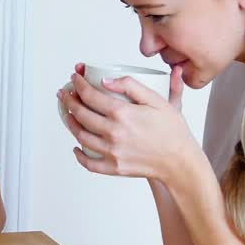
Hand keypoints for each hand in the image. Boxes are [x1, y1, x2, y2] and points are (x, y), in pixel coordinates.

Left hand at [59, 63, 198, 183]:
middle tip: (64, 93)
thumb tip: (106, 80)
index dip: (79, 84)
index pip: (91, 95)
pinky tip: (76, 146)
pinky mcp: (114, 167)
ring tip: (68, 114)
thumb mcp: (157, 100)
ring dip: (70, 123)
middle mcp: (114, 133)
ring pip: (81, 136)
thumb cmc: (172, 130)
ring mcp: (112, 152)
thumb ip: (132, 86)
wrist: (180, 162)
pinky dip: (79, 155)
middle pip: (81, 114)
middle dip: (69, 101)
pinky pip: (89, 163)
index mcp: (123, 113)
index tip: (75, 77)